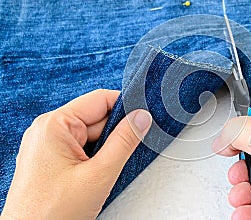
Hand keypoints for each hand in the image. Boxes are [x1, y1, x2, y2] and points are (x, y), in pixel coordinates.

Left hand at [1, 89, 151, 219]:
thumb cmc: (52, 214)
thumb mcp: (98, 174)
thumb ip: (124, 141)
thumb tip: (142, 117)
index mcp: (54, 124)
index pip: (100, 100)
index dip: (125, 107)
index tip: (144, 119)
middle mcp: (48, 129)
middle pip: (96, 119)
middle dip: (114, 135)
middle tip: (122, 156)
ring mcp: (48, 145)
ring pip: (90, 136)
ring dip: (105, 150)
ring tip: (102, 173)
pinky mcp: (51, 159)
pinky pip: (81, 148)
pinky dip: (94, 158)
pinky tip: (94, 175)